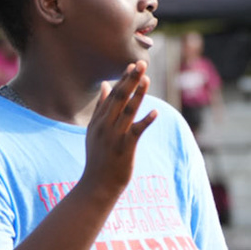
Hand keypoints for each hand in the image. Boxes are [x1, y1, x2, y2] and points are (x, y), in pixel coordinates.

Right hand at [83, 62, 156, 193]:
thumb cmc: (99, 158)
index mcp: (98, 121)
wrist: (97, 185)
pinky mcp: (125, 148)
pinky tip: (156, 113)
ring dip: (138, 94)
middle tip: (141, 63)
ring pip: (128, 111)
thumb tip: (106, 86)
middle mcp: (105, 126)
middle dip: (131, 80)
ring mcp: (114, 137)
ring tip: (147, 79)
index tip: (132, 65)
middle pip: (119, 98)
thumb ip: (100, 108)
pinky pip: (136, 132)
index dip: (123, 80)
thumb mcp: (94, 131)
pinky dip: (146, 121)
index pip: (112, 96)